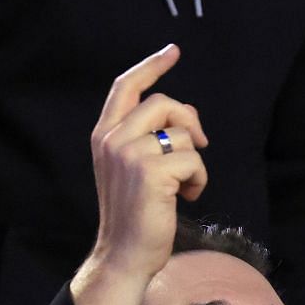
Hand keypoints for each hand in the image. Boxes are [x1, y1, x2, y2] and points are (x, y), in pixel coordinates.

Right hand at [87, 44, 208, 282]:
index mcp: (104, 133)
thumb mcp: (138, 167)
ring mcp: (128, 153)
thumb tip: (189, 114)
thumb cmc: (136, 212)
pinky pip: (194, 160)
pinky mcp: (150, 172)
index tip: (173, 51)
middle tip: (199, 147)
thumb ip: (154, 136)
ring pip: (184, 134)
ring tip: (183, 186)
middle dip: (190, 122)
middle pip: (164, 103)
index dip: (152, 66)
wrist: (124, 252)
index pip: (127, 86)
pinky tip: (188, 197)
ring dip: (195, 162)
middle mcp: (112, 138)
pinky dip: (199, 180)